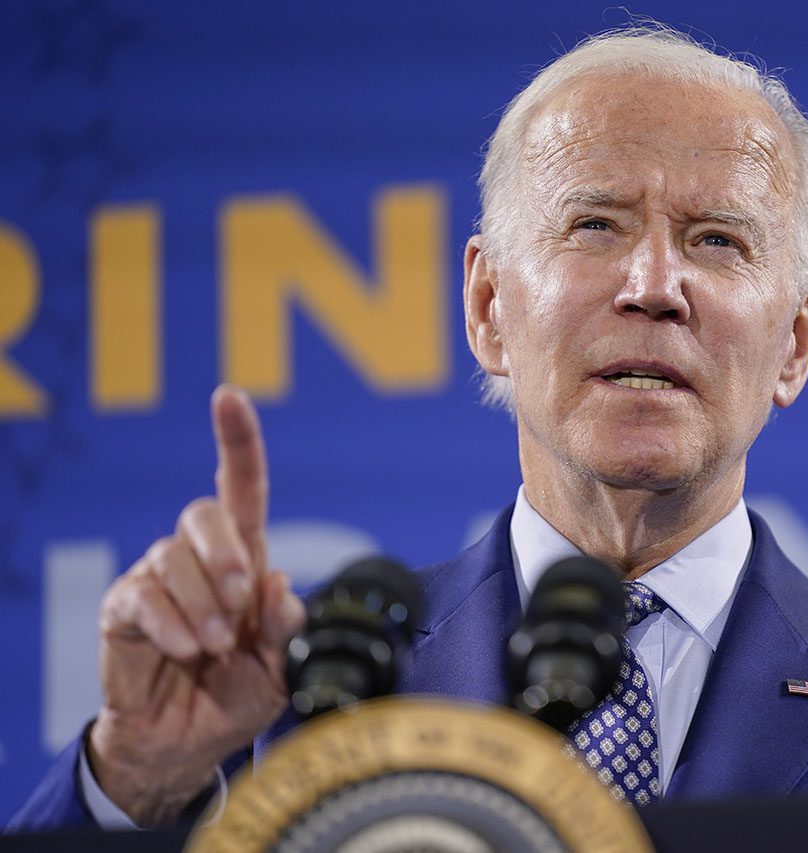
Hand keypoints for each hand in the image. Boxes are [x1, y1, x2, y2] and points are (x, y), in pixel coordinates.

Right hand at [88, 385, 305, 825]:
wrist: (187, 743)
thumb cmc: (239, 694)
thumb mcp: (282, 665)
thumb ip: (286, 626)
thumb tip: (277, 581)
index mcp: (244, 558)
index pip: (242, 488)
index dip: (237, 441)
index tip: (229, 397)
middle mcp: (199, 558)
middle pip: (203, 512)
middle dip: (226, 552)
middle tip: (240, 602)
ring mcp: (156, 578)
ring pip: (175, 559)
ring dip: (203, 605)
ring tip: (214, 648)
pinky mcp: (123, 607)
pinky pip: (143, 595)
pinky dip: (171, 623)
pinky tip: (184, 648)